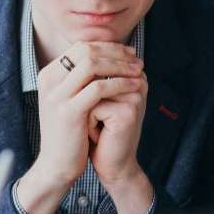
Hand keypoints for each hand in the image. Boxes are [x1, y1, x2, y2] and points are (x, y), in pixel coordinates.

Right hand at [16, 41, 142, 213]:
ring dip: (120, 65)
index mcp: (49, 75)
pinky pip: (99, 88)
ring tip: (138, 71)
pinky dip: (120, 83)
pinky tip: (134, 86)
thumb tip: (109, 56)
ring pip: (92, 64)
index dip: (107, 47)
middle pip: (86, 50)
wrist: (56, 164)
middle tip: (136, 60)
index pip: (81, 47)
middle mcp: (49, 81)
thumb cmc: (69, 133)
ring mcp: (57, 95)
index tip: (128, 53)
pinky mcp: (69, 111)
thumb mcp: (70, 100)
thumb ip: (82, 79)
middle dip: (116, 52)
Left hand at [89, 70, 153, 213]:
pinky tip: (100, 135)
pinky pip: (92, 107)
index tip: (90, 105)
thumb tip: (76, 48)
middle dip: (82, 95)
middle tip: (90, 117)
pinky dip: (88, 123)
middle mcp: (137, 80)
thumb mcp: (95, 99)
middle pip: (92, 73)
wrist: (111, 165)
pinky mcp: (128, 111)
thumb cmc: (100, 131)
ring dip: (84, 109)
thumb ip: (93, 74)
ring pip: (90, 89)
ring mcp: (134, 95)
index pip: (98, 60)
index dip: (83, 82)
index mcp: (131, 74)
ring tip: (94, 125)